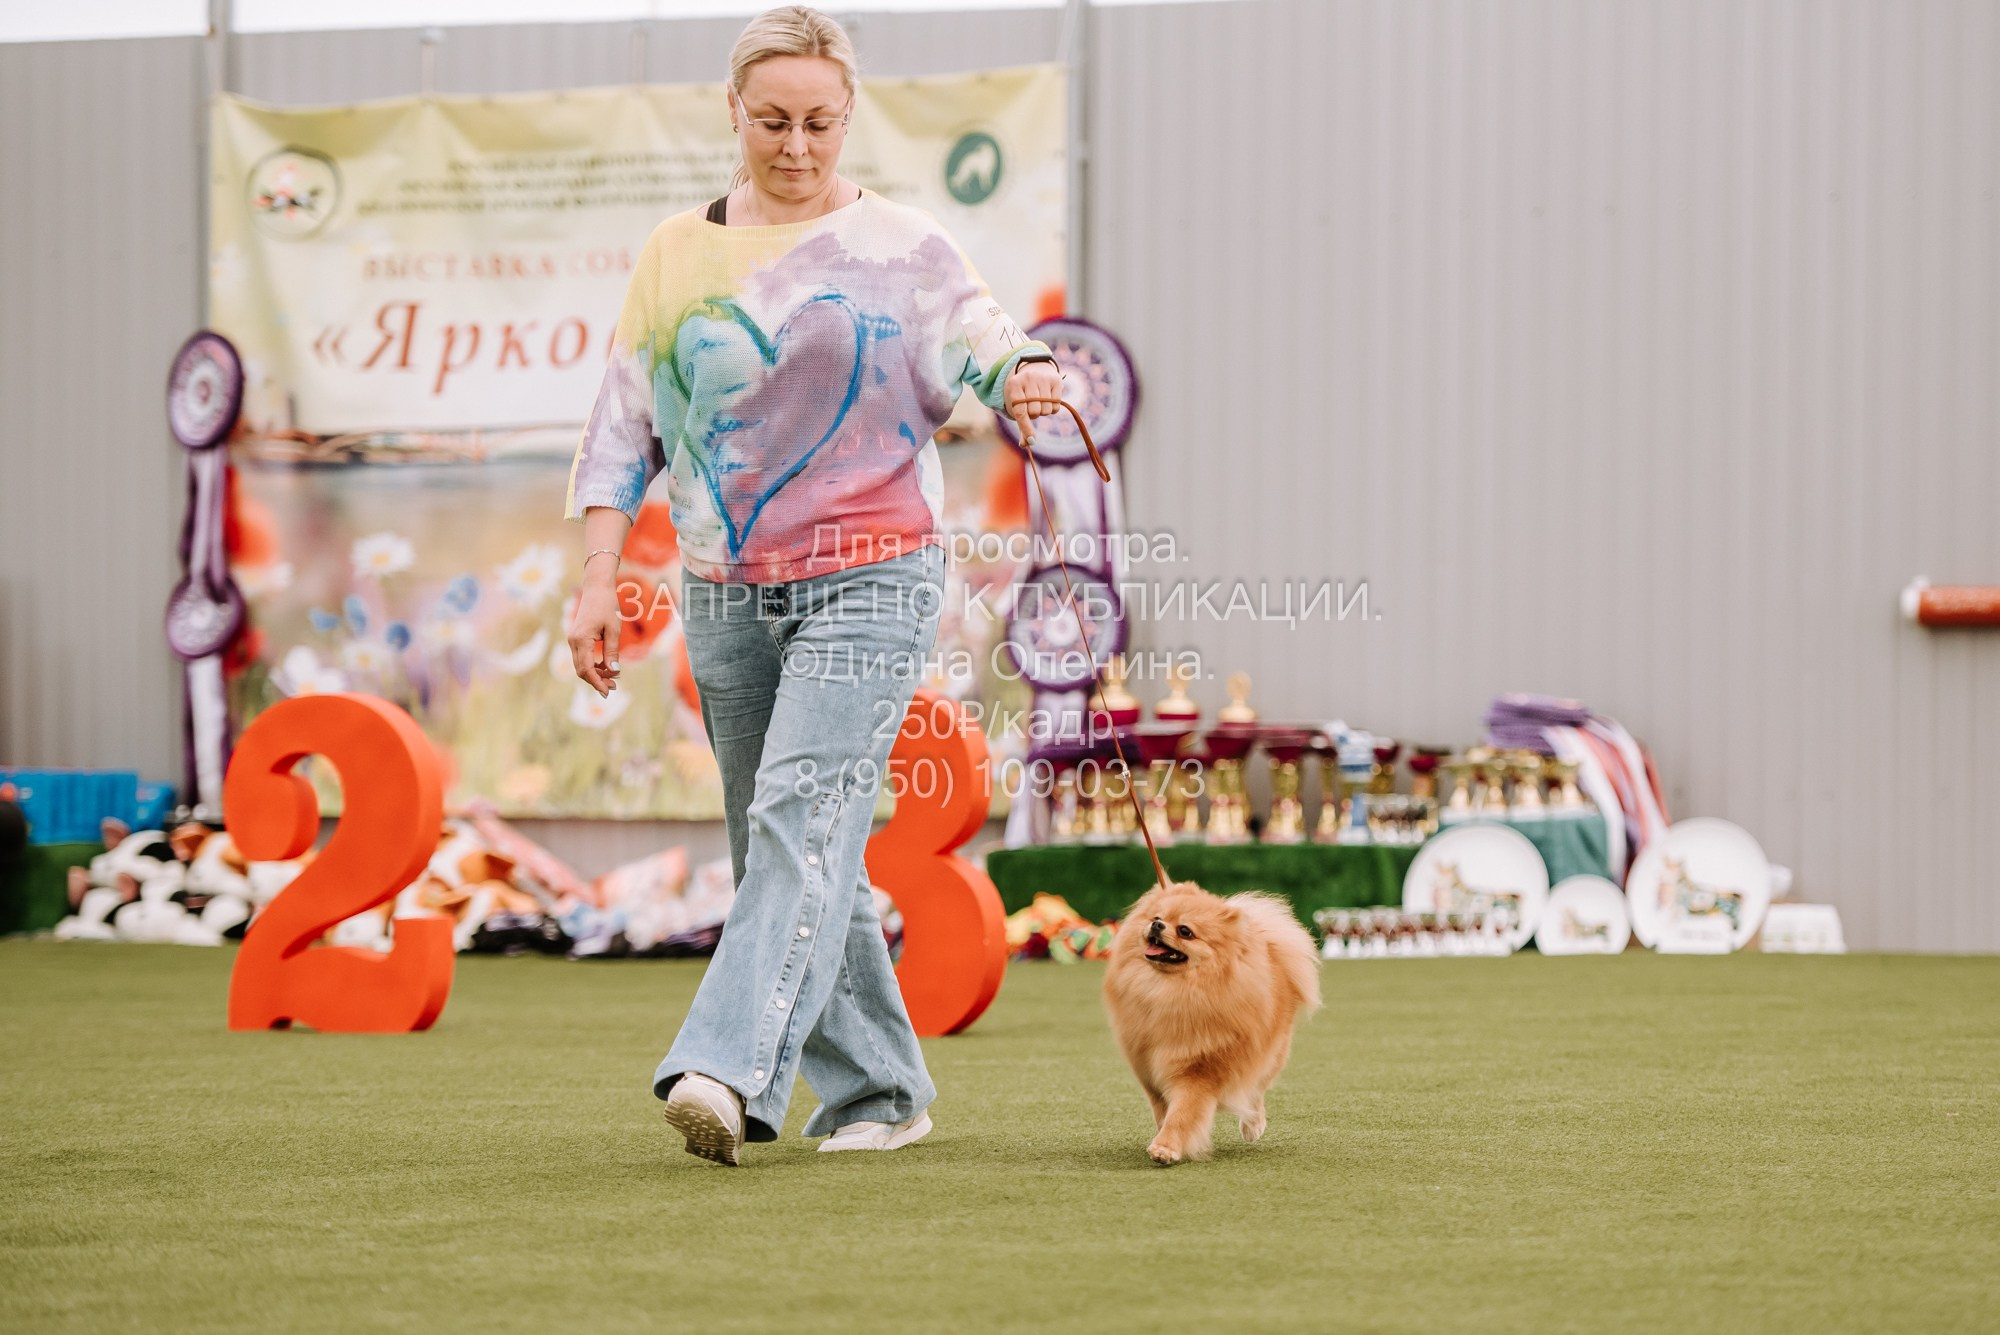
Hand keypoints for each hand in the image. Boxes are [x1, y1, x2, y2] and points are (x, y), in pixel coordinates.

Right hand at [567, 581, 622, 696]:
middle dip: (597, 681)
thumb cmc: (607, 606)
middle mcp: (573, 641)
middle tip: (614, 688)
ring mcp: (573, 640)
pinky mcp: (576, 638)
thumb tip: (614, 672)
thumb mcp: (614, 630)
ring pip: (581, 665)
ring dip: (595, 674)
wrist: (597, 588)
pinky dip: (593, 665)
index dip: (597, 683)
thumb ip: (612, 652)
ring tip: (612, 680)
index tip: (608, 692)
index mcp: (581, 639)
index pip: (587, 669)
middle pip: (582, 670)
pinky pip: (582, 657)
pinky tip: (606, 667)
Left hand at [1004, 360, 1063, 437]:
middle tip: (1032, 407)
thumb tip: (1025, 444)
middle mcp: (1028, 378)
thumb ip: (1022, 426)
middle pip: (1035, 412)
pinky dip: (1053, 408)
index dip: (1026, 428)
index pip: (1021, 411)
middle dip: (1034, 415)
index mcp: (1014, 385)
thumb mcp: (1018, 406)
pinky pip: (1057, 405)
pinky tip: (1048, 400)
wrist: (1034, 370)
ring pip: (1046, 409)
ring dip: (1044, 412)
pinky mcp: (1056, 380)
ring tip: (1040, 402)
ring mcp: (1042, 378)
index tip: (1032, 440)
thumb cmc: (1023, 394)